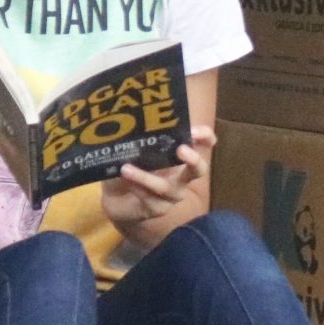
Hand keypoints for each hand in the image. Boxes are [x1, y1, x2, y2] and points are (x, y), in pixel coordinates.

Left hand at [101, 125, 215, 240]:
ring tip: (126, 168)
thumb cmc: (132, 165)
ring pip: (166, 187)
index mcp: (181, 157)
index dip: (205, 137)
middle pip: (198, 170)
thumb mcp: (136, 148)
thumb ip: (142, 137)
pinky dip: (136, 187)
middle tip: (181, 149)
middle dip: (193, 160)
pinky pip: (149, 199)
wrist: (118, 198)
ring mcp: (172, 194)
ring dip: (145, 177)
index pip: (203, 145)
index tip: (198, 131)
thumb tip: (136, 115)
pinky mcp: (158, 209)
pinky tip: (125, 179)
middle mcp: (182, 176)